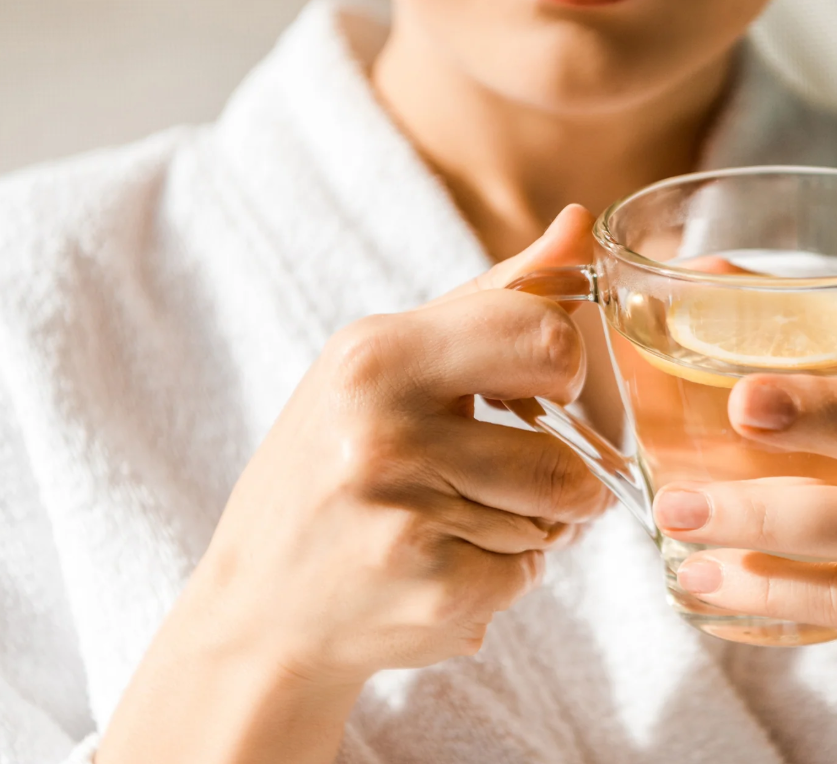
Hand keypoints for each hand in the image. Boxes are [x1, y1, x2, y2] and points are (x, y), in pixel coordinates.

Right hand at [99, 205, 610, 763]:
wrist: (256, 613)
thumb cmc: (328, 469)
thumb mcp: (388, 365)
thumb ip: (495, 296)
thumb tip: (581, 224)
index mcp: (375, 357)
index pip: (543, 337)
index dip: (565, 371)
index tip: (539, 392)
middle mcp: (384, 434)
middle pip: (571, 454)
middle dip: (568, 473)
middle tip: (522, 472)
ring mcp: (406, 520)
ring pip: (557, 518)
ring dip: (537, 527)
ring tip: (466, 520)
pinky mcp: (430, 593)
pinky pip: (527, 575)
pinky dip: (504, 576)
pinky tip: (444, 566)